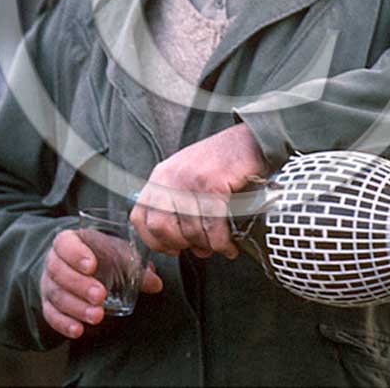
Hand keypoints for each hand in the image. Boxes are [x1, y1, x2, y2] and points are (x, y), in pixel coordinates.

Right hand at [40, 229, 162, 338]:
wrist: (75, 266)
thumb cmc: (98, 255)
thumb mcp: (115, 253)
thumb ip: (133, 265)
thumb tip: (156, 283)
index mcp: (69, 241)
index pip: (65, 243)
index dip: (76, 254)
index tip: (92, 265)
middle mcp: (54, 261)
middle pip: (59, 272)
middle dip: (80, 285)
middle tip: (100, 295)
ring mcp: (48, 284)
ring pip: (57, 295)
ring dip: (76, 307)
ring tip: (97, 315)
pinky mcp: (48, 305)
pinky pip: (51, 315)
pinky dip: (64, 324)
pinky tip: (79, 330)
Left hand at [130, 123, 266, 259]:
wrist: (249, 140)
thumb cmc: (221, 161)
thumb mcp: (187, 175)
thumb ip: (178, 206)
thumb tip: (186, 246)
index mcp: (160, 176)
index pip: (139, 217)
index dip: (153, 240)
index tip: (171, 249)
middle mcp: (170, 177)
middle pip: (160, 226)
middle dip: (180, 244)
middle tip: (199, 248)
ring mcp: (190, 179)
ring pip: (190, 229)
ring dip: (207, 245)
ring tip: (219, 246)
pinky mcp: (213, 183)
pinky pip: (213, 225)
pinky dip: (222, 242)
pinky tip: (229, 245)